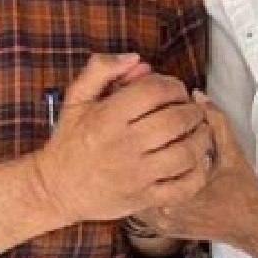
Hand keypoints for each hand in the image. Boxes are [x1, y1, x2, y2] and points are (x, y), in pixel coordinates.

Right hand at [32, 54, 214, 225]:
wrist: (56, 189)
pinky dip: (198, 172)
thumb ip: (101, 70)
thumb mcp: (76, 98)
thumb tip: (136, 58)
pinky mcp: (144, 199)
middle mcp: (124, 145)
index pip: (155, 92)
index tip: (176, 90)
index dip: (173, 86)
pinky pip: (183, 187)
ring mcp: (136, 175)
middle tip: (193, 110)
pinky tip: (198, 160)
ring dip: (201, 138)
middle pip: (175, 120)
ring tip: (200, 131)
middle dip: (192, 110)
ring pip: (185, 153)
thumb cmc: (69, 141)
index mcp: (108, 117)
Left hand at [131, 92, 257, 244]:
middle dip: (140, 155)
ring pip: (137, 193)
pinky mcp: (162, 229)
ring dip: (140, 174)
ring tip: (144, 155)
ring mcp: (162, 223)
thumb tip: (197, 97)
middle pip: (138, 176)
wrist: (251, 227)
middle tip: (142, 138)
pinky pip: (143, 207)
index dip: (150, 137)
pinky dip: (145, 190)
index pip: (151, 158)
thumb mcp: (232, 153)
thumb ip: (216, 122)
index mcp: (182, 191)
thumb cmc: (244, 192)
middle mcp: (167, 210)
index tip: (152, 124)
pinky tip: (151, 176)